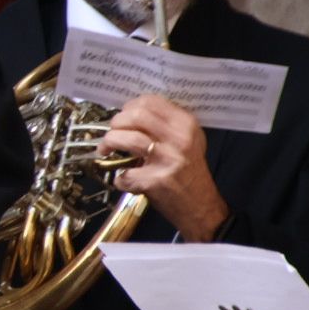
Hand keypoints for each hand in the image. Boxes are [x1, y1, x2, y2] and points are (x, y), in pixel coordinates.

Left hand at [98, 93, 229, 241]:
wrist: (202, 208)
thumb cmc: (190, 174)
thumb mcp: (188, 141)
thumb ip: (165, 124)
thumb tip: (131, 112)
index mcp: (186, 125)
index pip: (151, 101)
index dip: (130, 106)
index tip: (123, 115)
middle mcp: (179, 139)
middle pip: (136, 115)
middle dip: (116, 122)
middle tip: (113, 131)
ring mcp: (167, 159)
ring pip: (127, 138)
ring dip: (109, 142)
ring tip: (107, 150)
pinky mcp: (155, 180)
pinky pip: (125, 172)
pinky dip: (118, 177)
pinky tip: (123, 178)